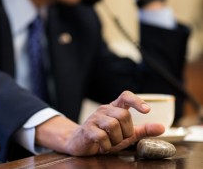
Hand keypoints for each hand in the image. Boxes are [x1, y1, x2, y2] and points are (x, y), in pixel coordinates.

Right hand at [35, 91, 164, 155]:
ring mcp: (94, 118)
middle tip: (121, 138)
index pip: (126, 96)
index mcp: (114, 107)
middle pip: (123, 115)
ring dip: (116, 140)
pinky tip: (103, 146)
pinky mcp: (87, 129)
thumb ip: (143, 130)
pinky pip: (102, 136)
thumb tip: (162, 127)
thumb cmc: (106, 137)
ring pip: (113, 125)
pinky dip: (106, 145)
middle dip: (126, 131)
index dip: (137, 100)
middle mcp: (104, 109)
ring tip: (111, 143)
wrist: (80, 143)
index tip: (147, 110)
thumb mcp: (126, 134)